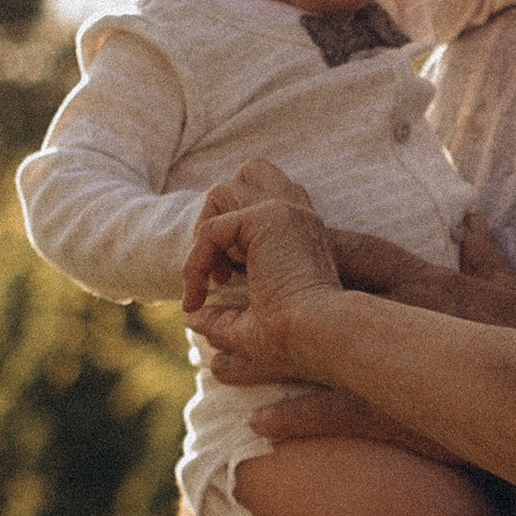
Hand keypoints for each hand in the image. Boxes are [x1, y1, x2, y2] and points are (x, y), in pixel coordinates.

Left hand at [185, 167, 344, 376]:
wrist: (322, 337)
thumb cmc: (298, 340)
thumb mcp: (251, 327)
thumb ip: (223, 318)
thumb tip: (193, 318)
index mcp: (300, 232)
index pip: (259, 202)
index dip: (228, 237)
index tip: (219, 285)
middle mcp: (297, 214)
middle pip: (248, 175)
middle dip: (217, 212)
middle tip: (216, 265)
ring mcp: (286, 210)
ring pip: (224, 190)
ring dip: (203, 232)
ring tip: (209, 276)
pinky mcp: (270, 216)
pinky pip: (211, 229)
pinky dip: (194, 262)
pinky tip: (201, 292)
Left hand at [245, 215, 515, 459]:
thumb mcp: (513, 290)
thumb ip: (485, 253)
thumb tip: (470, 218)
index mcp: (429, 285)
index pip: (360, 253)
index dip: (311, 244)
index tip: (268, 239)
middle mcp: (407, 318)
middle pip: (323, 298)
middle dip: (270, 297)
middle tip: (219, 300)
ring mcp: (404, 366)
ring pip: (318, 357)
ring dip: (267, 362)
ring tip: (218, 367)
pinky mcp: (407, 412)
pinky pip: (342, 413)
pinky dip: (301, 417)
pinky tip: (262, 423)